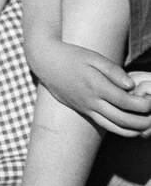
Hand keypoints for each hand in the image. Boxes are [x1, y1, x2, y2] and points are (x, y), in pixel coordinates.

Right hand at [32, 40, 150, 136]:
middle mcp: (91, 101)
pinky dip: (122, 129)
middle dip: (144, 121)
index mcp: (95, 86)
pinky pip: (106, 126)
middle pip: (124, 120)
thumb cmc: (71, 55)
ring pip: (115, 128)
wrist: (45, 61)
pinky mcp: (83, 111)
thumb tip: (132, 86)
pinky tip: (131, 124)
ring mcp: (86, 109)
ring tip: (147, 123)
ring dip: (135, 130)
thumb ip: (114, 71)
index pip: (127, 102)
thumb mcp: (93, 57)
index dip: (144, 104)